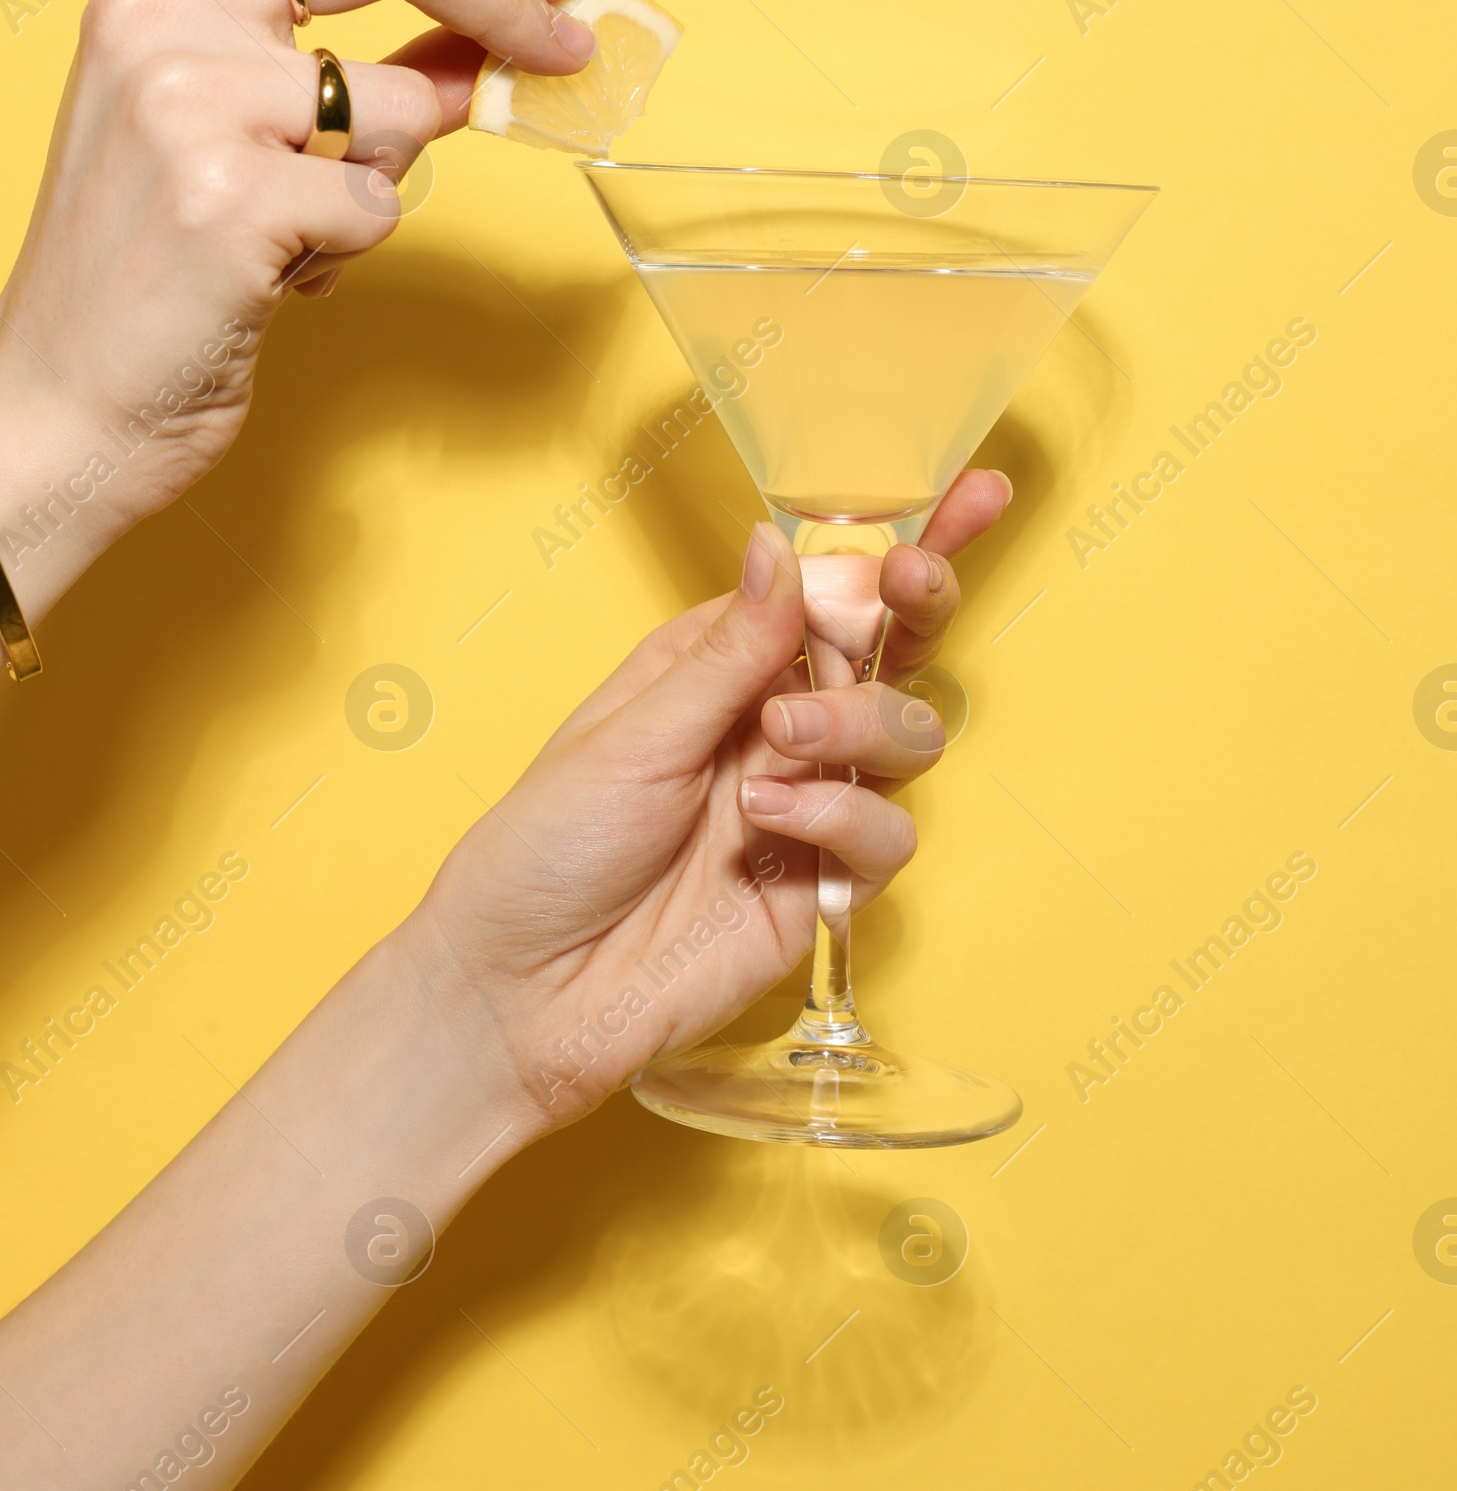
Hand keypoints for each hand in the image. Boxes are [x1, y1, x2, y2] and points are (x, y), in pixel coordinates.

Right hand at [0, 0, 592, 561]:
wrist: (58, 398)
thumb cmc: (152, 264)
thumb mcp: (236, 125)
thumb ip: (353, 62)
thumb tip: (493, 32)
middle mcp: (161, 11)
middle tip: (568, 49)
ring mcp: (189, 102)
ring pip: (398, 108)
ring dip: (374, 185)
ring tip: (289, 233)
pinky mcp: (231, 199)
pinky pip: (376, 206)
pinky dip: (344, 252)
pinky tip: (267, 279)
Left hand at [415, 470, 1011, 1130]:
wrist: (521, 994)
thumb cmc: (545, 850)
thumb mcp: (631, 734)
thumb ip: (728, 653)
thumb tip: (780, 546)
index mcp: (720, 666)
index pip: (826, 591)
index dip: (900, 548)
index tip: (969, 496)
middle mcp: (774, 727)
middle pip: (890, 654)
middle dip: (918, 608)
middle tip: (908, 587)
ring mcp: (806, 807)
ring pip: (906, 738)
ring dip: (860, 721)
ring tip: (781, 741)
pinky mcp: (821, 889)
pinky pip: (886, 839)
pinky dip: (841, 820)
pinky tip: (770, 825)